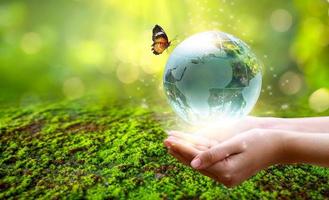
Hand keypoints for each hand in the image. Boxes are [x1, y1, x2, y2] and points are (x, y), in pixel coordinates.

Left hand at [164, 128, 283, 186]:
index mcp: (226, 171)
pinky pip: (208, 165)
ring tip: (172, 145)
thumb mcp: (236, 144)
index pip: (196, 159)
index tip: (168, 140)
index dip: (181, 148)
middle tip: (165, 140)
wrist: (278, 147)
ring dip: (186, 155)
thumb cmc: (259, 140)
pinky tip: (189, 152)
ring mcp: (227, 178)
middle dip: (180, 152)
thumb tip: (193, 164)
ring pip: (200, 165)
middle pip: (196, 164)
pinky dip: (197, 157)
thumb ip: (214, 154)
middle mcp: (225, 178)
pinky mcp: (229, 174)